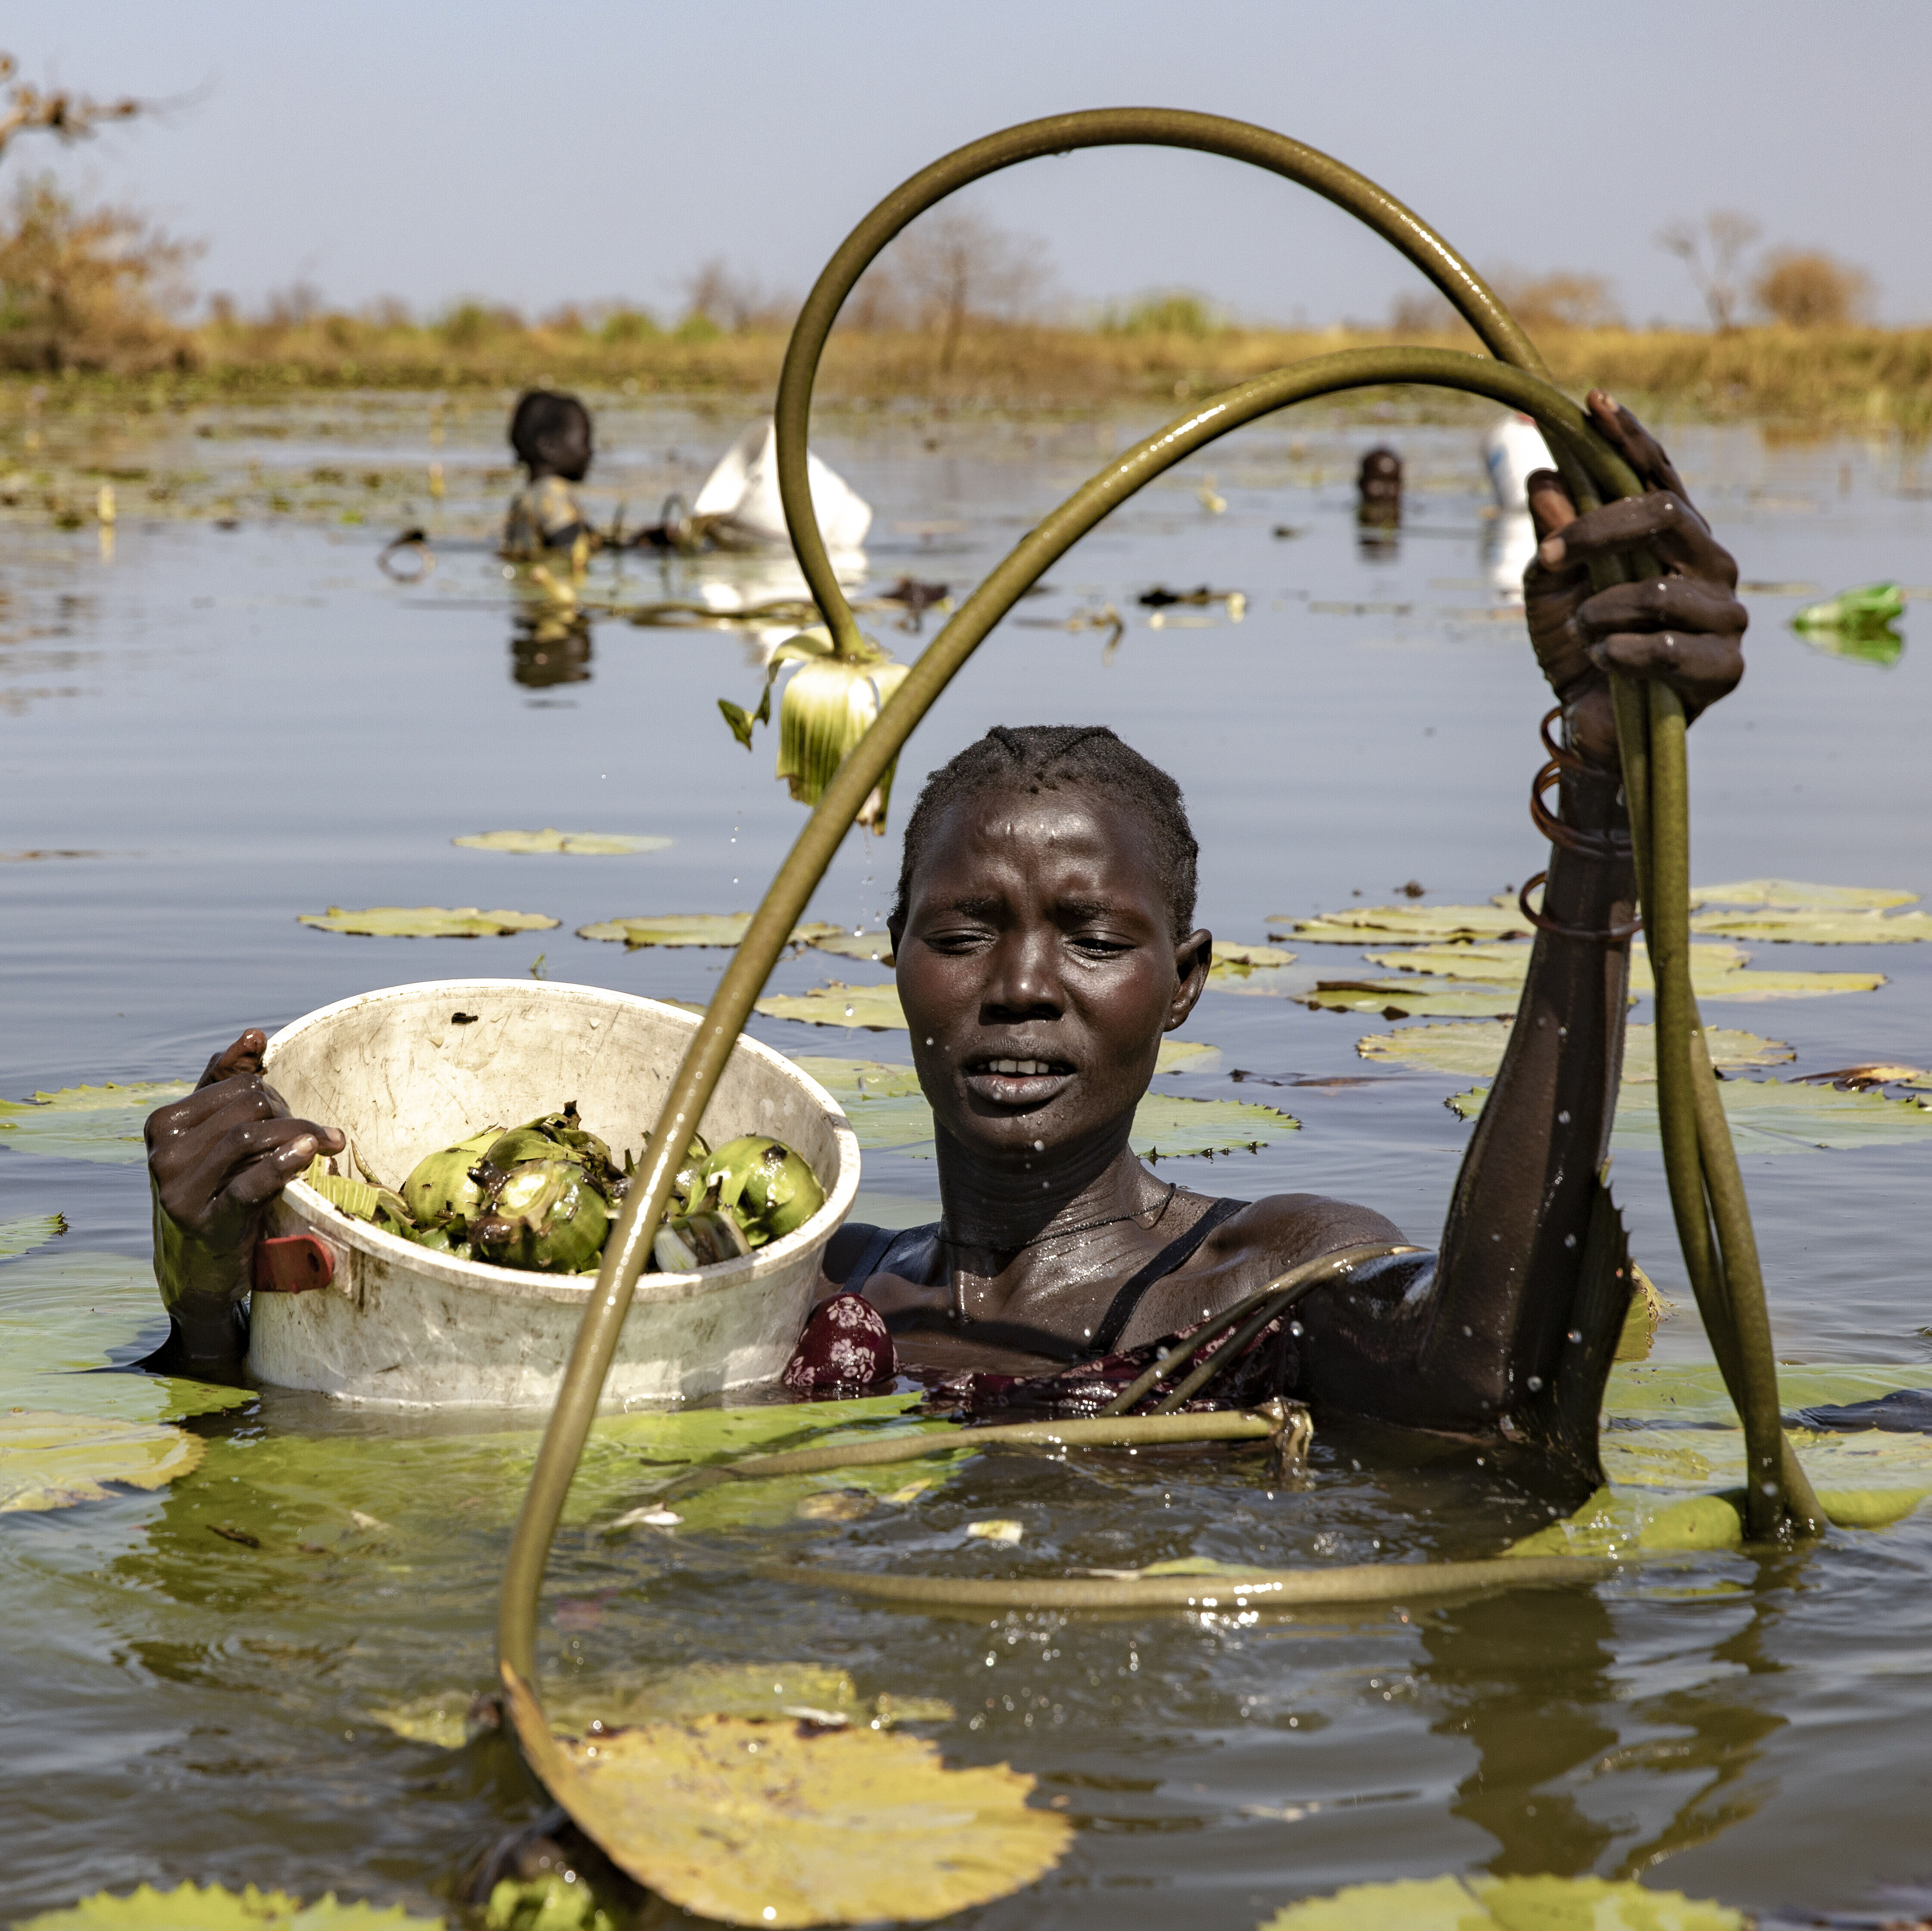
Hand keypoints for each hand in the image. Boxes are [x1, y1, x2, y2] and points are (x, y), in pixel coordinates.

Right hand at [145, 1030, 342, 1364]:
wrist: (196, 1268)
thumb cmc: (213, 1190)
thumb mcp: (214, 1137)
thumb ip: (227, 1085)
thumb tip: (254, 1034)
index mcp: (163, 1124)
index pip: (237, 1085)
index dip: (274, 1095)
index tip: (293, 1116)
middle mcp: (163, 1152)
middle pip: (251, 1107)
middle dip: (291, 1115)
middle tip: (312, 1135)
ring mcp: (180, 1188)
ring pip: (253, 1137)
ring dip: (302, 1134)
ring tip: (329, 1144)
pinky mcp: (207, 1221)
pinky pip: (250, 1183)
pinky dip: (284, 1163)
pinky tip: (310, 1153)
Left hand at [1524, 391, 1745, 767]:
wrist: (1587, 723)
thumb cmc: (1576, 647)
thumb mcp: (1549, 587)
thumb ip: (1552, 535)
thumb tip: (1542, 478)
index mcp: (1673, 539)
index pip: (1657, 475)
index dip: (1629, 438)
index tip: (1592, 404)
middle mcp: (1709, 566)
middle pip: (1665, 515)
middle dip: (1599, 529)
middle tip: (1552, 554)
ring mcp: (1725, 616)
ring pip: (1663, 588)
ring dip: (1603, 609)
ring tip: (1584, 630)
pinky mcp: (1725, 668)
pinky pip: (1670, 647)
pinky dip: (1622, 651)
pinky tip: (1603, 658)